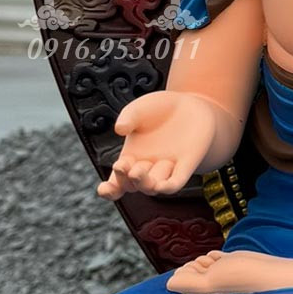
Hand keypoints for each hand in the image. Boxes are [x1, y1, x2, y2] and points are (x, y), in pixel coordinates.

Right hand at [97, 91, 216, 199]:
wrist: (189, 104)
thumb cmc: (160, 108)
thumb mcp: (139, 108)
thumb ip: (128, 117)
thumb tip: (119, 129)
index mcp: (130, 159)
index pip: (117, 182)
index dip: (109, 190)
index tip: (103, 189)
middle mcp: (147, 168)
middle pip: (132, 185)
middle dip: (125, 180)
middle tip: (122, 165)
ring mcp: (166, 168)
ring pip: (152, 186)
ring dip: (144, 184)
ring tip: (137, 172)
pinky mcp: (186, 165)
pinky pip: (176, 182)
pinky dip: (168, 186)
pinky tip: (160, 186)